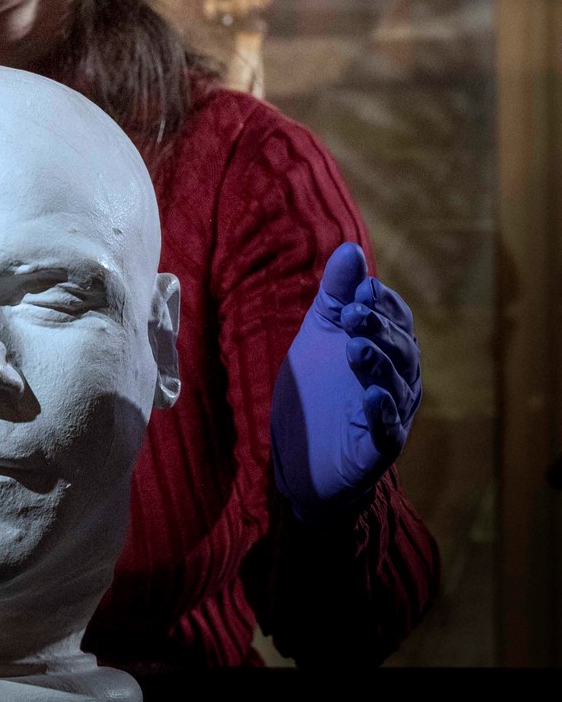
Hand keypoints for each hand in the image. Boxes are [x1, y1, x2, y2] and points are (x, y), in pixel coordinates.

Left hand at [271, 242, 421, 522]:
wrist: (299, 453)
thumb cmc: (317, 386)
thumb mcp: (319, 332)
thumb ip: (335, 293)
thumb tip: (350, 248)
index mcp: (386, 347)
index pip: (398, 318)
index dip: (383, 302)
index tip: (361, 287)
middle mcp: (398, 379)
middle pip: (402, 348)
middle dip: (379, 328)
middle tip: (351, 314)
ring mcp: (392, 414)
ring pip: (399, 385)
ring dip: (379, 364)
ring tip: (354, 348)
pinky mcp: (379, 448)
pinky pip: (389, 430)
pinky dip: (383, 413)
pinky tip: (371, 397)